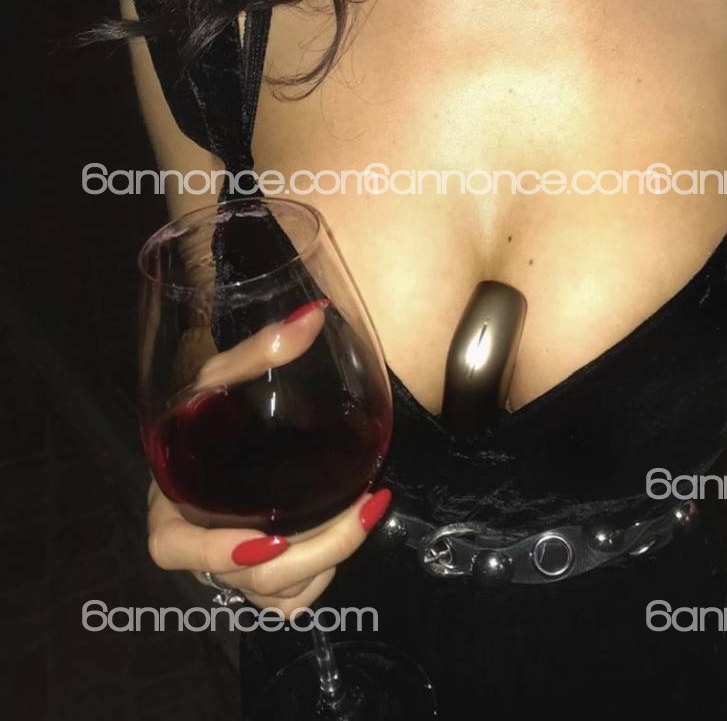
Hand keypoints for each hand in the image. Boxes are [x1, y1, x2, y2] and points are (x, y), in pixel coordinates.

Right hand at [146, 301, 392, 614]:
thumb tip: (314, 317)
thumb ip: (260, 349)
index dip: (214, 554)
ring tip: (361, 513)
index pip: (172, 548)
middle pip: (243, 580)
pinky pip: (291, 602)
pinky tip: (342, 533)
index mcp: (172, 501)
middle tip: (360, 512)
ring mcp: (232, 567)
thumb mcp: (225, 374)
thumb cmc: (216, 406)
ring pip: (274, 596)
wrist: (237, 431)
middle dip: (309, 556)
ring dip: (322, 564)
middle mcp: (199, 542)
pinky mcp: (264, 579)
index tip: (269, 540)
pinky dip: (319, 579)